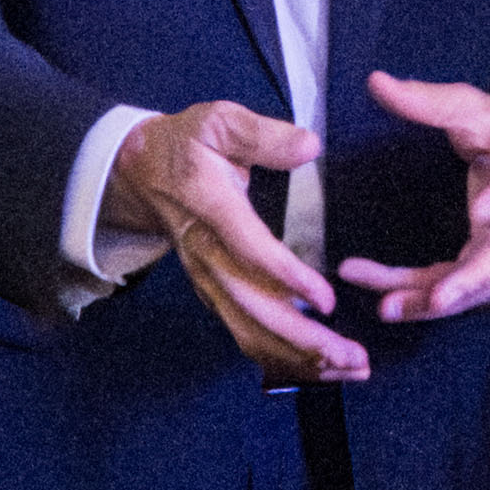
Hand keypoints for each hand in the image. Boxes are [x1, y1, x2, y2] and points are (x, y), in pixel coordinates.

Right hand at [103, 97, 365, 382]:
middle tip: (350, 355)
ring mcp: (207, 278)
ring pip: (248, 330)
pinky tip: (319, 367)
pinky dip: (282, 357)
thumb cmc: (187, 144)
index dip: (286, 277)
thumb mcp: (218, 121)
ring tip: (347, 368)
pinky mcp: (214, 292)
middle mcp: (205, 253)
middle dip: (301, 338)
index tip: (326, 299)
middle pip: (251, 306)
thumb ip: (262, 134)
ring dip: (297, 356)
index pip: (248, 250)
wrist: (140, 172)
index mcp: (209, 207)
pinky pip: (245, 333)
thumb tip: (309, 146)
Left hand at [337, 74, 489, 326]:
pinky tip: (385, 302)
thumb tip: (376, 81)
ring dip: (433, 300)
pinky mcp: (485, 265)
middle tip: (440, 298)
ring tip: (388, 308)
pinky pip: (456, 288)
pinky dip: (421, 298)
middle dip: (471, 280)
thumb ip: (428, 101)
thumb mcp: (473, 109)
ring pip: (474, 285)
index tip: (480, 209)